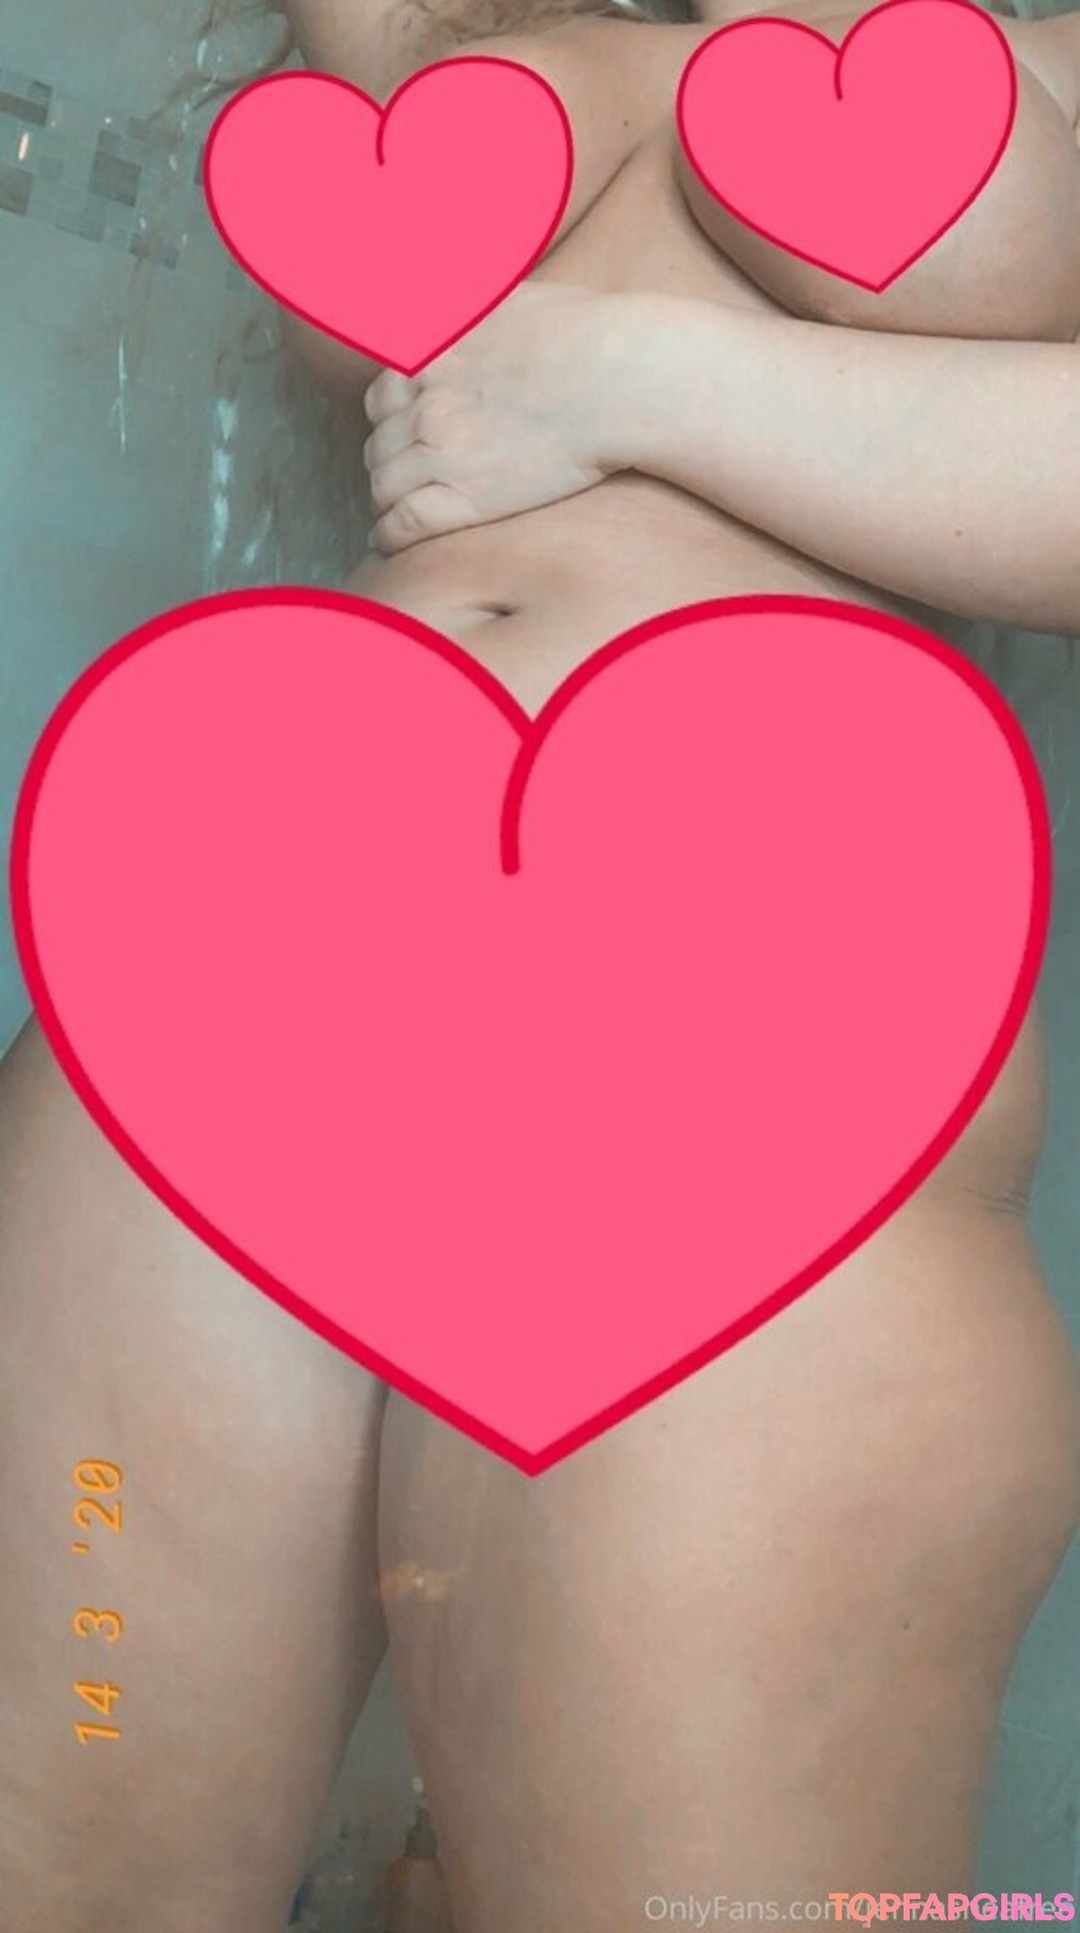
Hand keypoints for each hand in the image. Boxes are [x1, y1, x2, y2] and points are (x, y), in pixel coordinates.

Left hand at [362, 283, 631, 551]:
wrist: (618, 378)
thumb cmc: (584, 334)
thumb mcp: (509, 298)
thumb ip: (468, 309)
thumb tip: (455, 303)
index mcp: (432, 354)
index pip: (382, 397)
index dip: (390, 420)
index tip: (404, 432)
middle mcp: (428, 402)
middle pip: (379, 444)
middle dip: (389, 460)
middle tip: (408, 475)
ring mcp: (443, 451)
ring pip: (384, 484)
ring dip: (388, 498)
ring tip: (401, 508)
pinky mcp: (468, 497)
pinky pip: (404, 522)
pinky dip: (389, 534)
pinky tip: (391, 539)